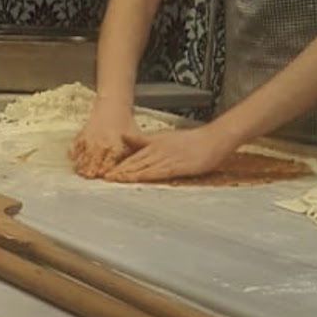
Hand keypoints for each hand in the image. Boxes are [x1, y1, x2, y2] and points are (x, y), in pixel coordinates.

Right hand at [71, 104, 140, 177]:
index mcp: (116, 144)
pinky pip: (75, 145)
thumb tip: (136, 165)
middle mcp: (102, 142)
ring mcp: (90, 138)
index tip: (103, 175)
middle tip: (89, 176)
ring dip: (82, 164)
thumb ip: (135, 150)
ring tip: (80, 172)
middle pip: (95, 159)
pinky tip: (72, 160)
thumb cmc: (126, 124)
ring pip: (84, 154)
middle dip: (92, 168)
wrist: (113, 106)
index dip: (106, 168)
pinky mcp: (82, 135)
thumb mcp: (135, 135)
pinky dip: (73, 153)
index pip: (110, 160)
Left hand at [106, 124, 234, 183]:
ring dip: (129, 174)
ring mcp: (167, 158)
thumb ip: (144, 141)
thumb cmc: (191, 140)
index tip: (105, 171)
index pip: (132, 157)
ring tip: (114, 180)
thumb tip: (125, 139)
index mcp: (154, 145)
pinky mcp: (178, 166)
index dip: (118, 165)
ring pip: (144, 167)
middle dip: (119, 171)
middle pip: (135, 162)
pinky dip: (147, 176)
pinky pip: (159, 172)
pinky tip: (138, 179)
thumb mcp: (163, 137)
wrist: (213, 138)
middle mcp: (158, 151)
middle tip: (103, 178)